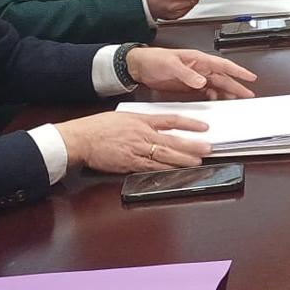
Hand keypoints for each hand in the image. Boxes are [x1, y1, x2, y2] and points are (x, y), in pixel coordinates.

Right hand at [55, 111, 210, 172]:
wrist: (81, 138)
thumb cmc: (98, 127)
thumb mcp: (124, 117)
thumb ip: (143, 121)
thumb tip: (159, 125)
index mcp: (142, 120)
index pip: (171, 120)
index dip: (189, 124)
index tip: (203, 127)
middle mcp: (142, 134)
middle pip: (173, 140)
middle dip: (192, 145)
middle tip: (208, 148)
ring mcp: (137, 150)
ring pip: (165, 156)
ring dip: (183, 160)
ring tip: (198, 161)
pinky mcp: (130, 163)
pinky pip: (152, 168)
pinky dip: (165, 170)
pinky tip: (176, 172)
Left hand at [125, 47, 256, 98]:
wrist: (139, 66)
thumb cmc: (154, 59)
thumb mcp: (170, 64)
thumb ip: (187, 74)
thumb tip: (202, 81)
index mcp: (198, 60)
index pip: (223, 65)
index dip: (238, 71)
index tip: (250, 77)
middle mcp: (199, 68)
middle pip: (223, 78)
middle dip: (237, 86)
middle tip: (248, 95)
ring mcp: (195, 77)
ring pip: (217, 86)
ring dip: (227, 93)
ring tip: (236, 101)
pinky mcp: (189, 86)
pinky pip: (206, 92)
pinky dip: (214, 97)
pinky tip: (217, 102)